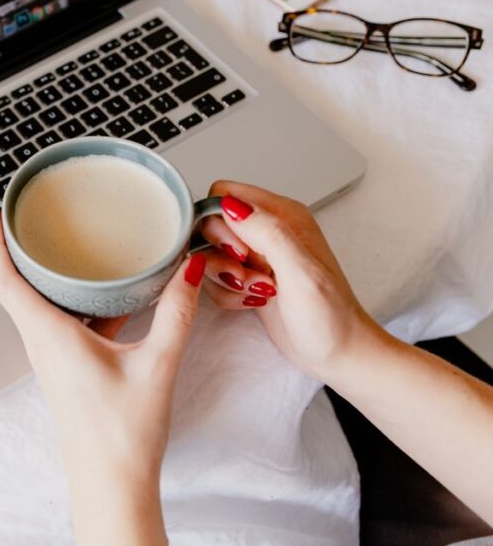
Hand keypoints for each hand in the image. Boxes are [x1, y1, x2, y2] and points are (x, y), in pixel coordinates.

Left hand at [0, 202, 205, 545]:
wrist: (112, 486)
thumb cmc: (122, 436)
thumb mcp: (156, 366)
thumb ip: (175, 314)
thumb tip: (189, 270)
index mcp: (50, 337)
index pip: (5, 281)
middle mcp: (43, 344)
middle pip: (15, 286)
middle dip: (15, 247)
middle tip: (25, 212)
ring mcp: (54, 357)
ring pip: (40, 303)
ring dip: (45, 273)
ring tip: (62, 240)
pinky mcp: (69, 367)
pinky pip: (64, 321)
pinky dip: (76, 298)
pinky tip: (107, 290)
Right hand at [196, 181, 383, 381]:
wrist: (337, 354)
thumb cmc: (330, 317)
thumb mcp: (300, 271)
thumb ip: (266, 232)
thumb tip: (230, 205)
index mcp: (283, 214)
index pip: (226, 194)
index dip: (221, 221)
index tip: (238, 251)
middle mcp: (268, 230)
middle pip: (213, 225)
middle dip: (222, 255)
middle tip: (246, 275)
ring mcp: (257, 255)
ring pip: (211, 253)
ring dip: (226, 278)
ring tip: (257, 291)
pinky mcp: (248, 278)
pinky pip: (216, 277)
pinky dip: (228, 293)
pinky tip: (254, 301)